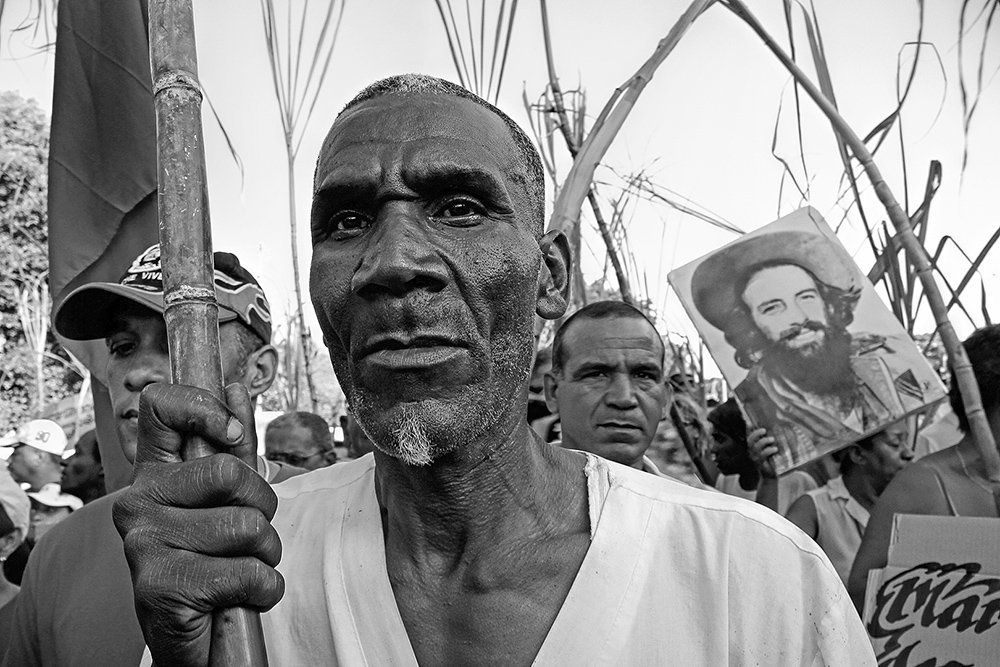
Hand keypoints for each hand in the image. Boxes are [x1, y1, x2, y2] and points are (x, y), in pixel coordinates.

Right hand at [112, 383, 284, 664]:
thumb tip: (235, 388)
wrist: (191, 640)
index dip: (204, 408)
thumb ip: (231, 447)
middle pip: (230, 472)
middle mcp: (138, 503)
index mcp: (153, 475)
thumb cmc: (213, 564)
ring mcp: (143, 544)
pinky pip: (249, 572)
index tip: (230, 434)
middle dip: (263, 508)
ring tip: (242, 569)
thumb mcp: (222, 501)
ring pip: (248, 526)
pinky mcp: (161, 587)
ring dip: (266, 555)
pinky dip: (264, 589)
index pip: (160, 406)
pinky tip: (240, 598)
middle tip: (249, 536)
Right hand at [747, 427, 779, 478]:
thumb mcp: (772, 449)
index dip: (748, 429)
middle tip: (764, 430)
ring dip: (763, 441)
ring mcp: (754, 458)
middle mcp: (751, 452)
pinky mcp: (760, 464)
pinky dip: (768, 451)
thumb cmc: (773, 460)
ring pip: (755, 447)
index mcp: (753, 446)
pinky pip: (762, 456)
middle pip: (749, 440)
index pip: (749, 435)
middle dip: (756, 434)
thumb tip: (784, 428)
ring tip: (772, 439)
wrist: (772, 476)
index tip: (750, 422)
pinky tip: (775, 449)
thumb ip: (773, 440)